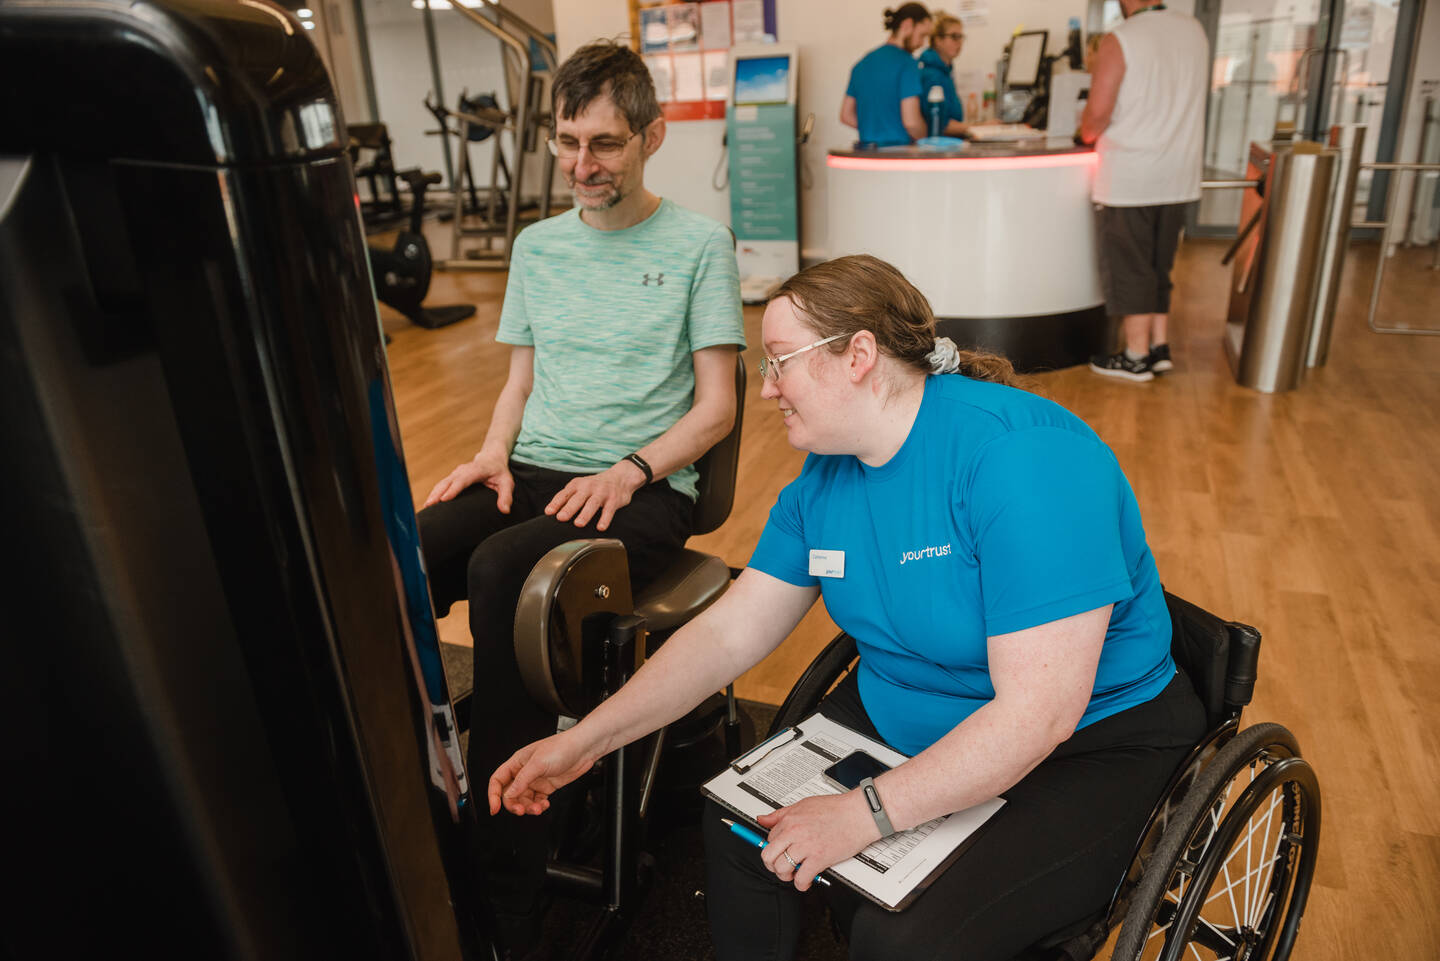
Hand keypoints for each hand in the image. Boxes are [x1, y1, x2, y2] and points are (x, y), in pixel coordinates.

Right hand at [423, 449, 512, 509]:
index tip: (444, 499)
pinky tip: (429, 504)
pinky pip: (441, 485)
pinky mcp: (452, 477)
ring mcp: (456, 473)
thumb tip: (505, 510)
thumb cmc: (499, 472)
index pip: (463, 480)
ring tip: (426, 507)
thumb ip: (506, 496)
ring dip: (433, 494)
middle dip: (437, 493)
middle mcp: (463, 470)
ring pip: (442, 483)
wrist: (491, 458)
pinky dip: (434, 493)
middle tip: (429, 506)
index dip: (453, 489)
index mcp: (476, 470)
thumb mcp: (507, 483)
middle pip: (448, 481)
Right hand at [488, 729, 601, 816]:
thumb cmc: (561, 747)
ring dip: (528, 808)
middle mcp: (525, 772)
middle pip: (510, 794)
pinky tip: (544, 805)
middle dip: (514, 805)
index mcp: (517, 763)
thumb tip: (508, 795)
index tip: (494, 809)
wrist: (583, 748)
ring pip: (524, 800)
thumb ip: (522, 780)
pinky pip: (537, 801)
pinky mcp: (547, 786)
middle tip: (521, 811)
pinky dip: (539, 806)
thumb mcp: (538, 763)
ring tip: (538, 809)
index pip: (498, 780)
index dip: (493, 795)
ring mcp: (536, 780)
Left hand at [543, 462, 645, 531]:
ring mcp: (602, 492)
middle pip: (577, 499)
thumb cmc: (595, 486)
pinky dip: (605, 519)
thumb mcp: (580, 487)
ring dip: (585, 514)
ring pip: (592, 504)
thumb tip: (551, 512)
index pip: (564, 494)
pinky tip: (600, 527)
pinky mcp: (614, 499)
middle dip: (569, 508)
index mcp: (577, 484)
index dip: (556, 503)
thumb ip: (567, 498)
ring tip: (578, 524)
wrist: (620, 477)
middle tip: (561, 518)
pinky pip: (609, 510)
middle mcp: (589, 487)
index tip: (549, 512)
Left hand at [756, 791, 881, 890]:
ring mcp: (806, 846)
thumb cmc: (837, 809)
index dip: (774, 848)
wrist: (859, 814)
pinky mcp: (819, 859)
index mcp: (789, 819)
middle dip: (772, 865)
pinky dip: (801, 885)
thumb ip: (781, 814)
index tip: (780, 852)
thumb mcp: (803, 804)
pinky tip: (805, 881)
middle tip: (781, 866)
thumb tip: (763, 819)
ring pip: (781, 869)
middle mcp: (794, 833)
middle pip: (768, 856)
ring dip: (785, 876)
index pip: (769, 839)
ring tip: (793, 874)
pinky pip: (801, 879)